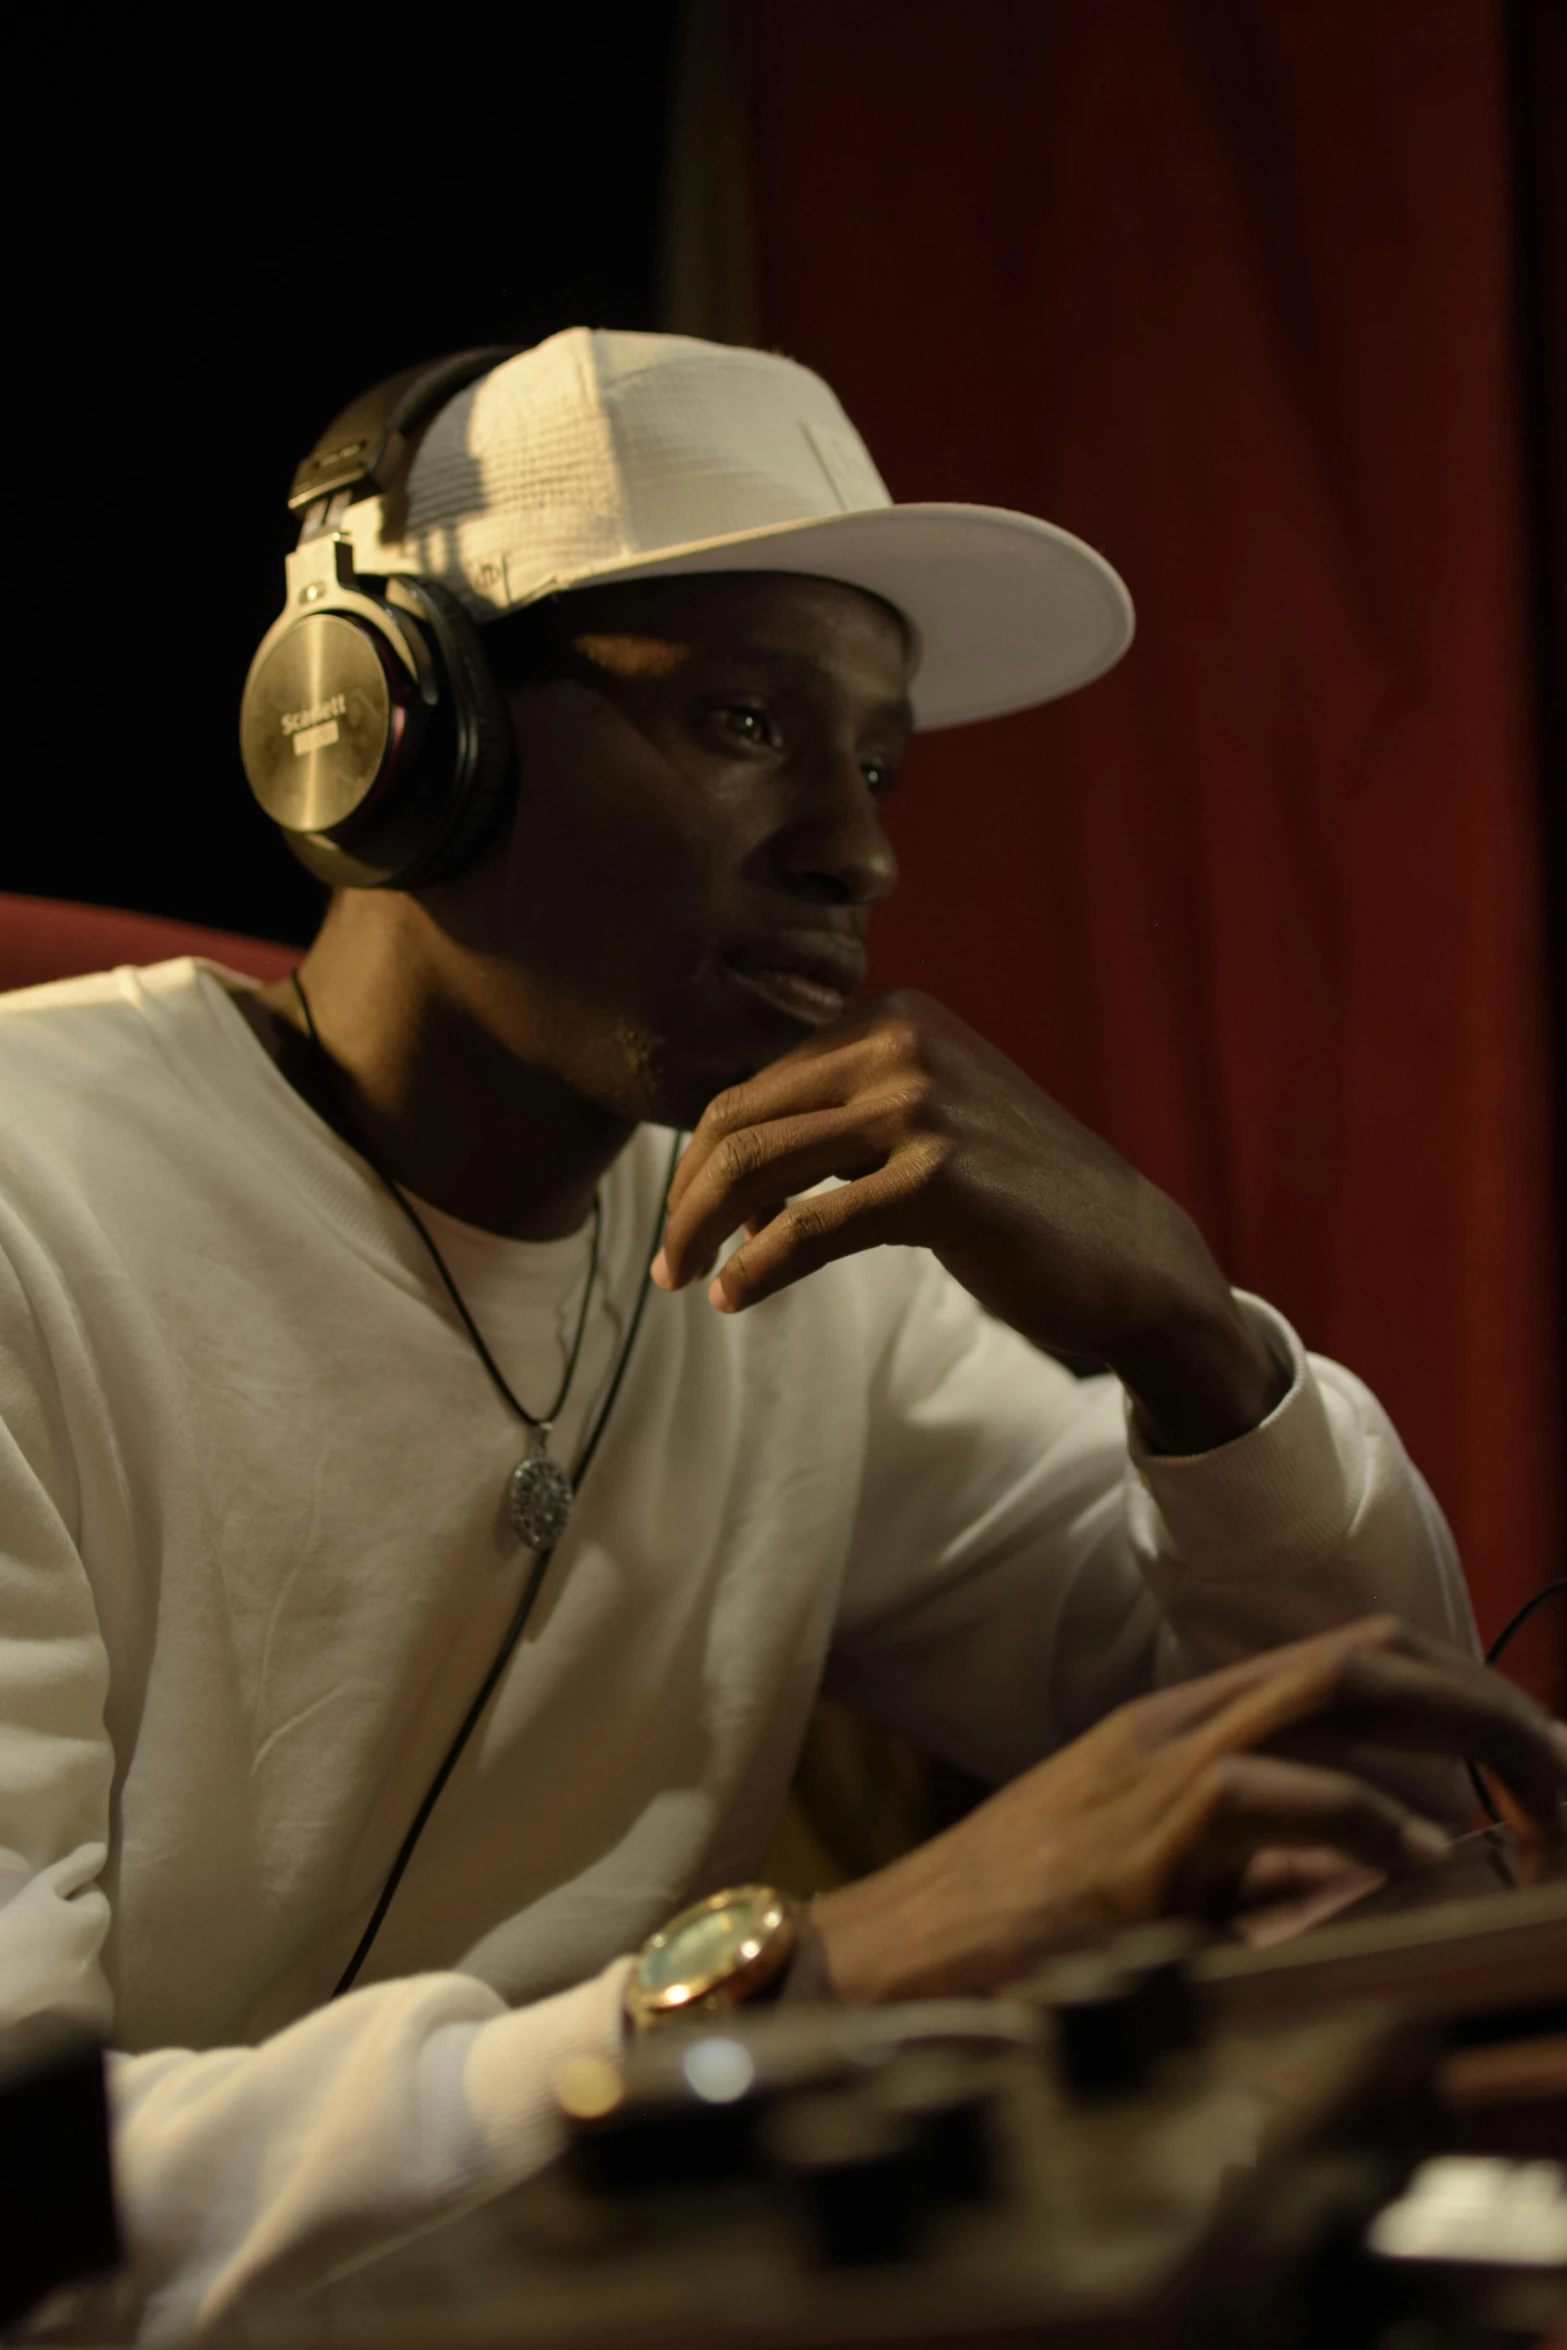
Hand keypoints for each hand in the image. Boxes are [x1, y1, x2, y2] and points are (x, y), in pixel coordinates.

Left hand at [656, 991, 1281, 1451]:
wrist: (1132, 1255)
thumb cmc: (1018, 1202)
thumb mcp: (925, 1128)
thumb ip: (838, 1125)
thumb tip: (720, 1183)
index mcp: (895, 1019)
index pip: (755, 1085)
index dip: (701, 1158)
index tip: (684, 1218)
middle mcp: (904, 1043)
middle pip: (741, 1118)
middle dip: (685, 1194)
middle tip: (666, 1259)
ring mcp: (923, 1106)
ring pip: (758, 1164)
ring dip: (698, 1229)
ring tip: (683, 1279)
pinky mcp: (939, 1179)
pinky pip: (807, 1227)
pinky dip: (757, 1267)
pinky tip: (734, 1297)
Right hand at [808, 1617, 1566, 2001]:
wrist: (886, 1959)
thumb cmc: (1016, 1930)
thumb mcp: (1161, 1875)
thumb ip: (1265, 1860)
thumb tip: (1388, 1866)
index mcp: (1186, 1726)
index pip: (1352, 1661)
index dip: (1458, 1694)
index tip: (1534, 1762)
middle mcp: (1178, 1725)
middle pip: (1365, 1653)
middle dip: (1487, 1703)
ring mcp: (1153, 1770)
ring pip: (1333, 1686)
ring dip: (1461, 1734)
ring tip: (1540, 1798)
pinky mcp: (1133, 1842)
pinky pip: (1263, 1794)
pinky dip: (1356, 1818)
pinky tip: (1415, 1859)